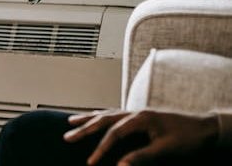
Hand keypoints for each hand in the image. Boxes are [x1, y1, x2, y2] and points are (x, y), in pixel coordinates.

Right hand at [64, 109, 218, 165]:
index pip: (114, 133)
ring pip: (107, 113)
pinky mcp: (140, 117)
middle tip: (66, 137)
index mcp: (141, 118)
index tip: (90, 162)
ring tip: (70, 121)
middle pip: (104, 119)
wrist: (206, 128)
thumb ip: (142, 156)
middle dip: (84, 128)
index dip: (100, 148)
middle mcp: (136, 112)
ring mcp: (137, 112)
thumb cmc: (188, 138)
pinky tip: (95, 118)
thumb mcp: (166, 150)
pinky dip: (101, 116)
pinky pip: (114, 114)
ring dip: (88, 118)